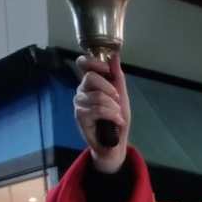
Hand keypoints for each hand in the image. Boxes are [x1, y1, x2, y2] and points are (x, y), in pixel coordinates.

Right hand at [73, 54, 130, 172]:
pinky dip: (111, 115)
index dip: (93, 62)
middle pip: (90, 77)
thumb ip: (117, 77)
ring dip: (113, 107)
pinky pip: (97, 109)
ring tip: (118, 116)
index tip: (106, 69)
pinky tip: (116, 121)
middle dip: (109, 89)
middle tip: (117, 100)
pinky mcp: (80, 117)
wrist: (115, 144)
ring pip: (96, 96)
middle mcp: (82, 91)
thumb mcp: (122, 97)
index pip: (83, 63)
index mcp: (91, 84)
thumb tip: (114, 56)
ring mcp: (79, 104)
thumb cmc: (117, 121)